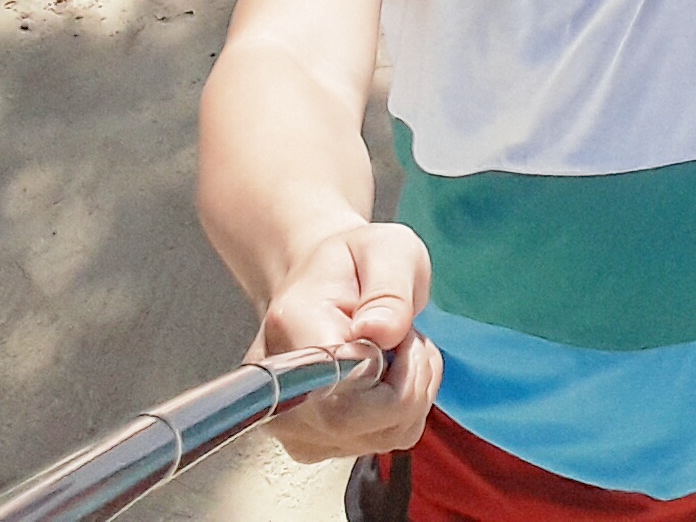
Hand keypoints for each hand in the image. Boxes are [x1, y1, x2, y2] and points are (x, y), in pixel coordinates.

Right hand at [252, 221, 440, 463]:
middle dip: (410, 378)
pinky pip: (392, 437)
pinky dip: (411, 404)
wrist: (323, 285)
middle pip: (362, 422)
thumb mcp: (385, 250)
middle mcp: (281, 390)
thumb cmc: (353, 264)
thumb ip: (389, 289)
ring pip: (387, 434)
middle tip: (404, 333)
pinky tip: (393, 369)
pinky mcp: (319, 445)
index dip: (385, 373)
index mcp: (291, 328)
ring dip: (415, 387)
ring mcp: (297, 427)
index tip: (397, 333)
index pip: (334, 387)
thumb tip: (382, 333)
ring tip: (395, 345)